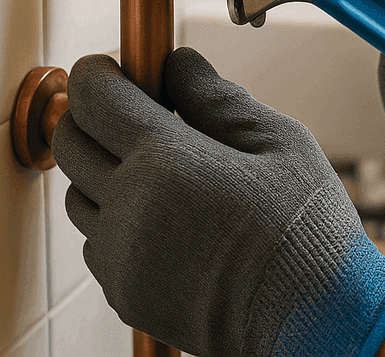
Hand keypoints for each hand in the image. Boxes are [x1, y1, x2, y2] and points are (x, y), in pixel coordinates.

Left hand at [53, 48, 384, 356]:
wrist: (315, 319)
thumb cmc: (306, 228)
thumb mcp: (281, 142)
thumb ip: (218, 98)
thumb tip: (177, 64)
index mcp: (166, 161)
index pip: (92, 98)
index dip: (99, 74)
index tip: (118, 69)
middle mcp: (129, 209)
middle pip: (70, 142)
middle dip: (94, 116)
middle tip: (139, 113)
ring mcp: (121, 258)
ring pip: (78, 195)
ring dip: (104, 171)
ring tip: (163, 170)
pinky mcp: (126, 295)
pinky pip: (98, 243)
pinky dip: (118, 220)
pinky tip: (171, 217)